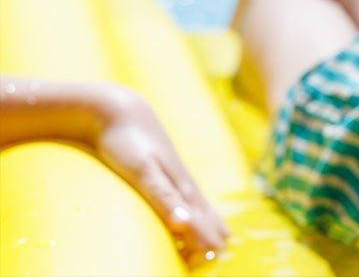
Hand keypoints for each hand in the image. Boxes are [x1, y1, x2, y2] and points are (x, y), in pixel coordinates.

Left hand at [94, 86, 229, 266]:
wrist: (122, 113)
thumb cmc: (126, 142)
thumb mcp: (141, 172)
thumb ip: (164, 197)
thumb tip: (186, 224)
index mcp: (189, 194)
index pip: (213, 239)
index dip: (201, 259)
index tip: (176, 263)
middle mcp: (192, 192)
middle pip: (218, 234)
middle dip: (205, 254)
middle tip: (175, 260)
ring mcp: (185, 187)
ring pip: (210, 222)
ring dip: (199, 242)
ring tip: (172, 249)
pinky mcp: (175, 182)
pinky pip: (196, 212)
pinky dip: (191, 229)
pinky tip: (169, 229)